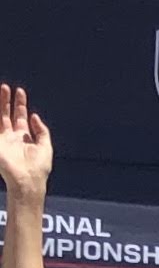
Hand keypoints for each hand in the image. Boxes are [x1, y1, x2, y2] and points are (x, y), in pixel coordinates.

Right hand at [0, 84, 52, 200]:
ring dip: (0, 104)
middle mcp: (11, 137)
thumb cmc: (39, 168)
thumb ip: (42, 131)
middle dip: (7, 101)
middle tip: (6, 87)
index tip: (20, 91)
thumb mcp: (45, 147)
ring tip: (2, 88)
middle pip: (8, 115)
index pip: (21, 117)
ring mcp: (2, 140)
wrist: (27, 180)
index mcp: (24, 138)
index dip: (20, 104)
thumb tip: (35, 116)